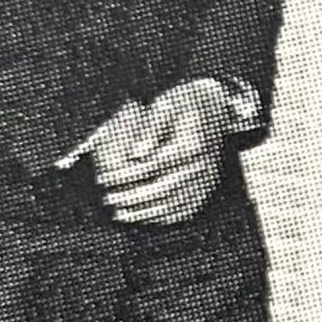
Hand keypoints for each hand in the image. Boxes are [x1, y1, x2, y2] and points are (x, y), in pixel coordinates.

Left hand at [93, 80, 232, 226]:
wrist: (216, 107)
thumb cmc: (185, 103)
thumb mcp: (165, 104)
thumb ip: (150, 129)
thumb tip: (136, 154)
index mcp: (191, 143)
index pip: (153, 165)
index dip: (125, 174)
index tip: (104, 178)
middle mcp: (202, 164)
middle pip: (163, 189)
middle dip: (132, 197)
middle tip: (109, 198)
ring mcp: (206, 178)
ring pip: (173, 204)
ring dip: (145, 212)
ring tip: (121, 213)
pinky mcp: (206, 187)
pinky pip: (185, 209)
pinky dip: (163, 217)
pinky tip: (145, 217)